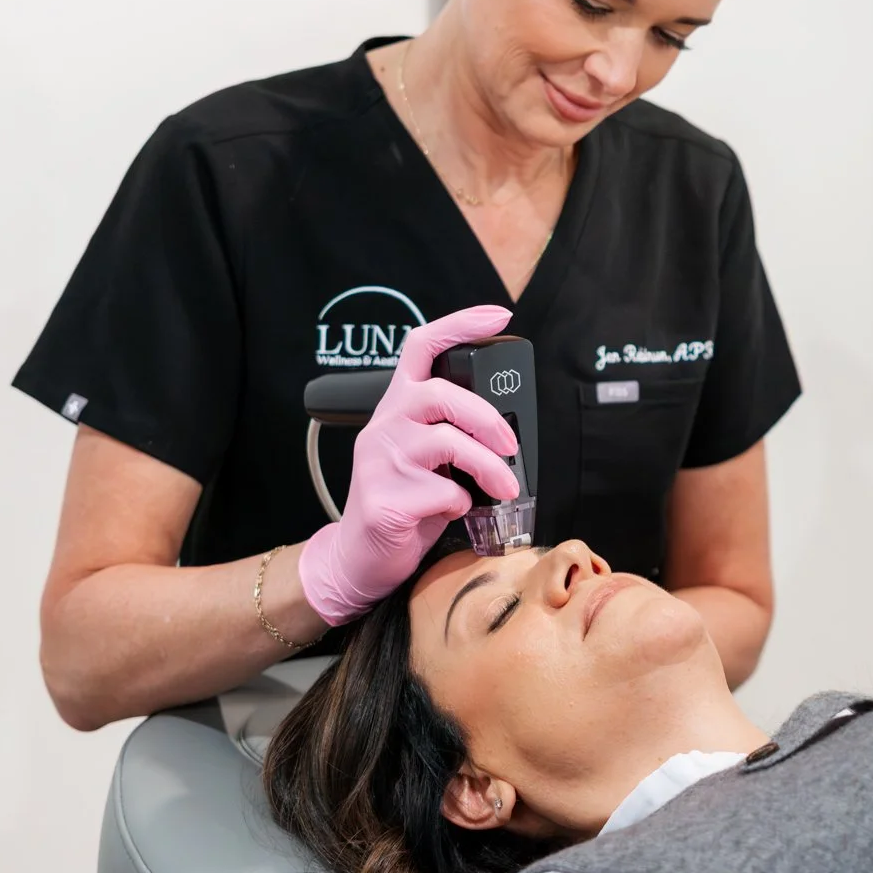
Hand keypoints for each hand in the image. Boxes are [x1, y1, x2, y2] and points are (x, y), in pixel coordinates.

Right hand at [297, 305, 520, 624]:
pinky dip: (461, 503)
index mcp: (397, 406)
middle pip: (441, 395)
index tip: (499, 315)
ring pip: (447, 443)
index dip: (460, 324)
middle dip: (487, 418)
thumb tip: (509, 430)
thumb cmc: (405, 501)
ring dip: (488, 467)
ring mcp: (379, 461)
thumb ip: (453, 432)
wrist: (361, 557)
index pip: (420, 347)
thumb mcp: (426, 457)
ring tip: (503, 487)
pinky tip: (452, 511)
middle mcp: (384, 425)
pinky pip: (443, 491)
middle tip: (510, 446)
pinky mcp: (384, 500)